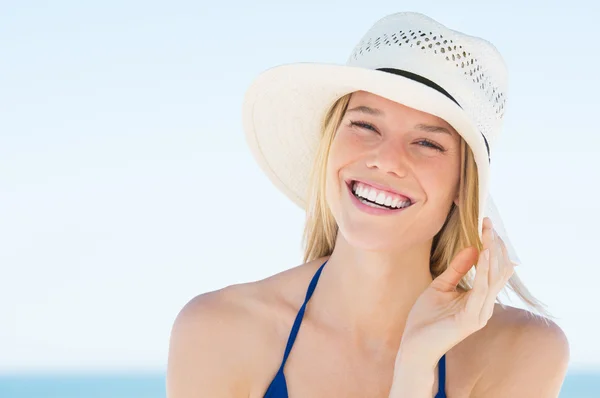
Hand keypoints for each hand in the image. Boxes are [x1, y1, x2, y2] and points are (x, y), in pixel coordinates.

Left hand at [396, 217, 516, 366]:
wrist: (413, 345)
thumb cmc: (426, 319)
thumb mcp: (441, 286)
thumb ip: (457, 269)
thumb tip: (473, 247)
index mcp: (479, 300)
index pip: (494, 270)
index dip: (493, 247)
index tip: (487, 225)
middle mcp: (485, 306)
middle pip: (498, 271)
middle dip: (494, 246)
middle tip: (489, 223)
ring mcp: (480, 313)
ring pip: (493, 278)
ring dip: (492, 253)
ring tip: (489, 233)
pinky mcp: (470, 318)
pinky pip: (481, 289)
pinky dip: (484, 270)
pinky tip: (484, 253)